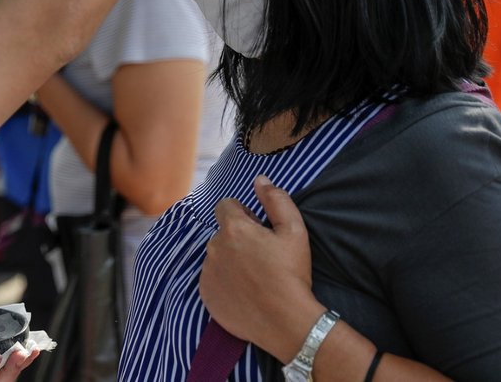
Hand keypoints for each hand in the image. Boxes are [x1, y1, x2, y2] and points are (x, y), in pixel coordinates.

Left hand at [199, 175, 323, 360]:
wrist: (286, 321)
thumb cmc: (292, 274)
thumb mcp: (294, 231)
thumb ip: (276, 199)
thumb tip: (260, 179)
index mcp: (233, 228)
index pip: (226, 205)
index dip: (244, 214)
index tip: (259, 229)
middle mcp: (214, 246)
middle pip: (223, 232)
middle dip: (238, 238)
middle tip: (262, 256)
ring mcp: (208, 271)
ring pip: (217, 256)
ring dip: (230, 259)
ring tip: (255, 276)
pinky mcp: (206, 293)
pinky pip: (212, 279)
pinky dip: (224, 281)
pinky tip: (245, 291)